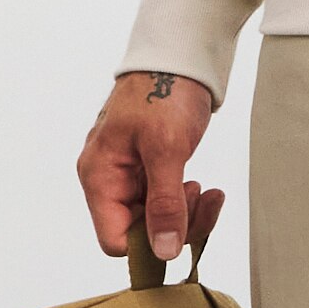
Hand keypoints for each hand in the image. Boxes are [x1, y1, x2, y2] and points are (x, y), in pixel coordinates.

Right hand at [77, 68, 220, 264]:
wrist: (179, 55)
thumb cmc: (165, 92)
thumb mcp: (167, 150)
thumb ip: (164, 204)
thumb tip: (163, 252)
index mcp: (100, 176)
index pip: (115, 239)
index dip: (149, 245)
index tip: (182, 232)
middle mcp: (108, 179)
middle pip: (138, 231)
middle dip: (175, 225)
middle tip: (204, 201)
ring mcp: (128, 173)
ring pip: (155, 217)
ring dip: (186, 213)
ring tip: (208, 193)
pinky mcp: (148, 167)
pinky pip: (164, 199)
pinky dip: (185, 199)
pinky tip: (204, 187)